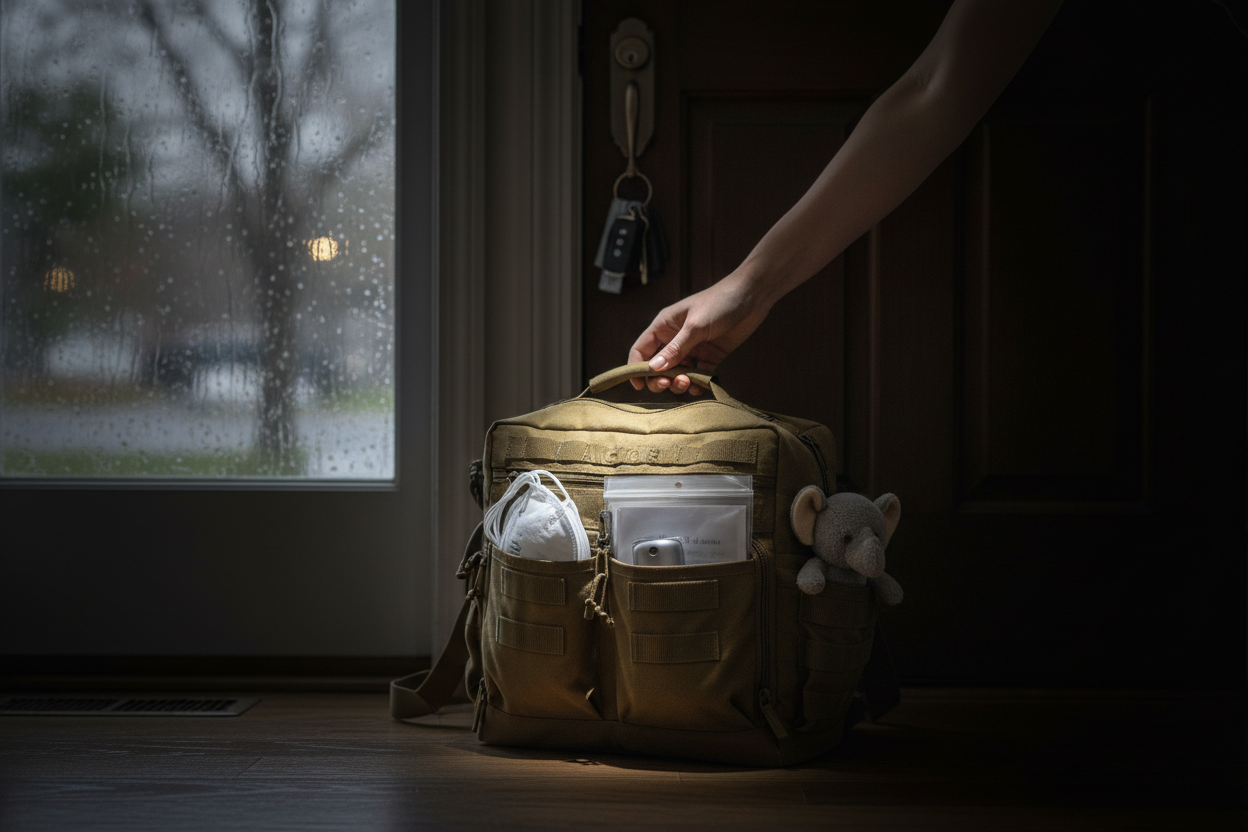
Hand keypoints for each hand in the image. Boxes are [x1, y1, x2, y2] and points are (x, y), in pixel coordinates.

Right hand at [627, 274, 770, 393]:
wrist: (753, 296)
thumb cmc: (720, 302)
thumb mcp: (695, 326)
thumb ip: (676, 349)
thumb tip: (654, 369)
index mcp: (664, 326)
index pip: (641, 350)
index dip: (635, 368)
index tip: (638, 386)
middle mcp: (676, 339)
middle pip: (658, 367)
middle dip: (660, 379)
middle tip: (668, 384)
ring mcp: (693, 349)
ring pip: (678, 374)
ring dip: (679, 383)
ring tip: (688, 382)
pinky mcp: (711, 356)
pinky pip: (699, 376)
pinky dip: (697, 384)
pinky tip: (700, 386)